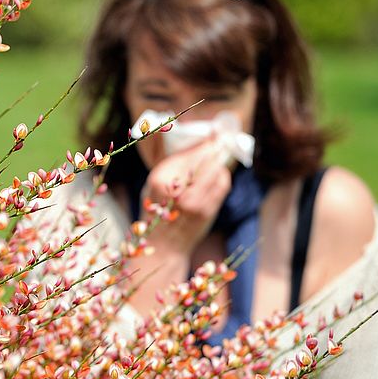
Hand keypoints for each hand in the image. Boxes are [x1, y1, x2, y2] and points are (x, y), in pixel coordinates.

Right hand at [141, 137, 231, 254]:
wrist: (163, 245)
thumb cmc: (157, 211)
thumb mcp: (154, 184)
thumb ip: (174, 166)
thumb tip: (200, 143)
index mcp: (160, 179)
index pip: (189, 153)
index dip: (205, 142)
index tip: (215, 133)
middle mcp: (177, 190)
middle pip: (206, 159)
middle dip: (215, 148)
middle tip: (221, 139)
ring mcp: (195, 202)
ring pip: (218, 170)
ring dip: (219, 163)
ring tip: (217, 160)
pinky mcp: (207, 211)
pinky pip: (222, 184)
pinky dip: (222, 177)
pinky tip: (217, 176)